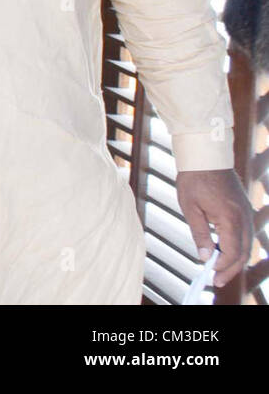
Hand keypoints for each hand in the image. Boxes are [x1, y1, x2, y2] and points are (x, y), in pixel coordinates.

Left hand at [175, 168, 252, 288]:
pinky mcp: (244, 209)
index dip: (222, 266)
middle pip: (243, 252)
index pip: (232, 252)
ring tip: (219, 270)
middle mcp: (244, 217)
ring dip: (234, 259)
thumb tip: (204, 256)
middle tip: (216, 281)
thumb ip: (200, 234)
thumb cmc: (194, 179)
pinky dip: (236, 246)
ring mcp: (247, 213)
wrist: (205, 156)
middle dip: (231, 268)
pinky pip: (244, 234)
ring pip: (246, 244)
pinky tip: (222, 251)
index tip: (210, 274)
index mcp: (231, 218)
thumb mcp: (190, 208)